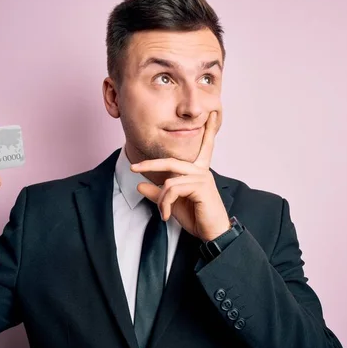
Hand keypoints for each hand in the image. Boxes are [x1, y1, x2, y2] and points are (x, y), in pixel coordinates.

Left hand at [131, 111, 230, 241]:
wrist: (213, 234)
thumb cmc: (197, 218)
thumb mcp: (172, 204)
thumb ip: (157, 194)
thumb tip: (140, 185)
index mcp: (199, 171)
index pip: (205, 146)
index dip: (210, 130)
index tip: (214, 114)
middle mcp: (202, 170)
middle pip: (171, 161)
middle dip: (150, 164)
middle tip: (133, 168)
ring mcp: (202, 177)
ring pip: (169, 180)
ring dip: (161, 199)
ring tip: (163, 213)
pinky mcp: (201, 186)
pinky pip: (172, 189)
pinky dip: (165, 203)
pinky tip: (167, 215)